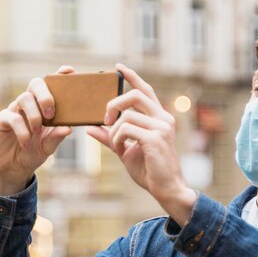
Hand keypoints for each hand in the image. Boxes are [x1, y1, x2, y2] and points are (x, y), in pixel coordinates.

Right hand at [0, 66, 73, 194]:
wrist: (15, 167)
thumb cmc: (34, 151)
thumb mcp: (49, 146)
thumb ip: (57, 136)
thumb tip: (69, 128)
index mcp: (44, 106)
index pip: (51, 85)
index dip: (59, 75)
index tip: (69, 71)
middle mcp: (30, 104)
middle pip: (35, 84)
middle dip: (45, 95)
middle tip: (51, 113)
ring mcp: (15, 109)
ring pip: (24, 98)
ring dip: (34, 115)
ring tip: (38, 131)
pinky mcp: (3, 120)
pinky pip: (12, 117)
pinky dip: (22, 131)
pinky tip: (26, 142)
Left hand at [87, 63, 196, 225]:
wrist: (166, 189)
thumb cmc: (150, 170)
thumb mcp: (126, 151)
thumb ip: (111, 137)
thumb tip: (90, 128)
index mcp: (160, 118)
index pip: (146, 91)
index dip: (133, 77)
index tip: (119, 67)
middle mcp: (164, 119)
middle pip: (135, 96)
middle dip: (114, 104)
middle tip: (105, 119)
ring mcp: (162, 127)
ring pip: (127, 116)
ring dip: (114, 131)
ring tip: (116, 145)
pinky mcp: (155, 138)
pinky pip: (126, 129)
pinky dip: (117, 139)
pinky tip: (120, 150)